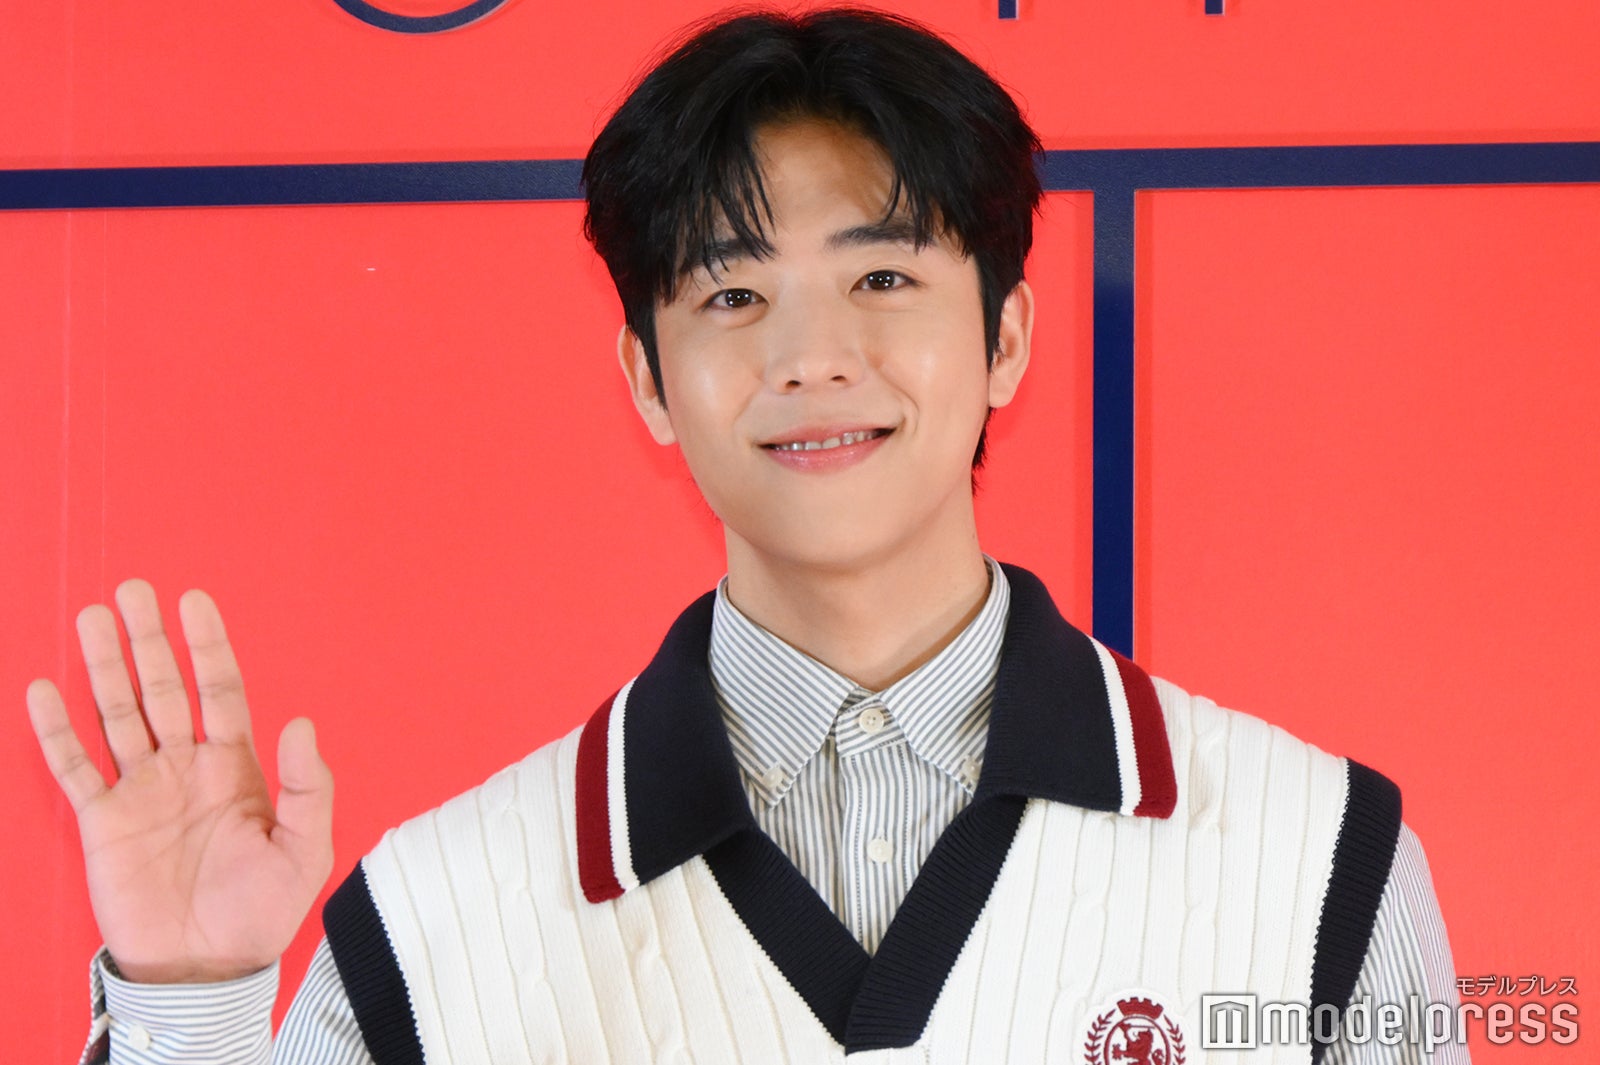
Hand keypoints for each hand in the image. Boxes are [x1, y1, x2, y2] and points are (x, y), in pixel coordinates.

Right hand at [26, 580, 333, 983]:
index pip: (220, 690)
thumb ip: (308, 787)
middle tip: (132, 589)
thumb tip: (302, 723)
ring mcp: (141, 791)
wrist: (206, 966)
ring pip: (116, 714)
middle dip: (148, 640)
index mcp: (235, 767)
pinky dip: (57, 731)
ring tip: (89, 616)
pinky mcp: (103, 823)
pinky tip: (43, 689)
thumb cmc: (262, 910)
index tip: (194, 599)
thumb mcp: (304, 849)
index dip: (207, 646)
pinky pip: (75, 767)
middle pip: (163, 689)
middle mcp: (184, 768)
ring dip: (102, 668)